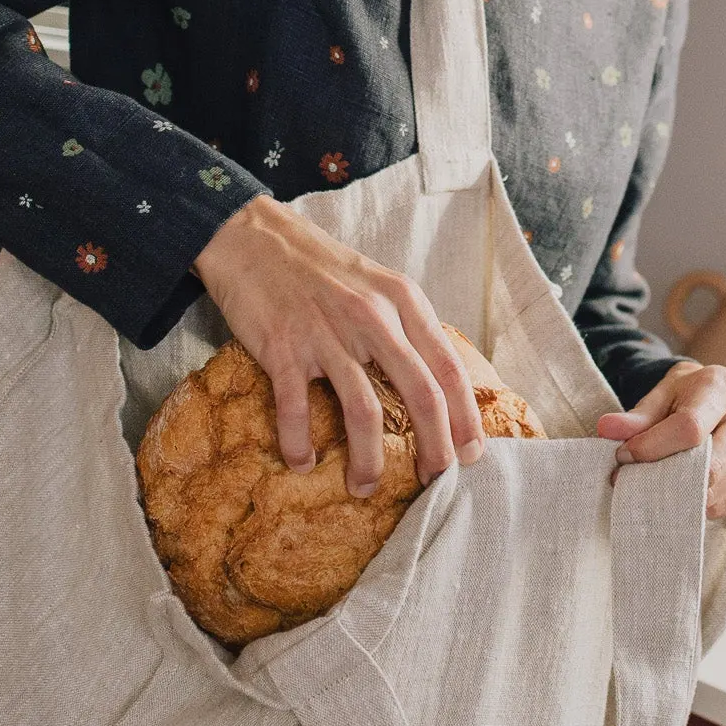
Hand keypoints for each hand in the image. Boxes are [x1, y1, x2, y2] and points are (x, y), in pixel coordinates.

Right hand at [192, 195, 484, 496]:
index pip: (447, 368)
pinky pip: (298, 410)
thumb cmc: (320, 267)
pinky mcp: (284, 348)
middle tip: (435, 482)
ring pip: (364, 412)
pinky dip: (301, 445)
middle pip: (420, 395)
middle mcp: (372, 318)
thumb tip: (435, 382)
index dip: (465, 416)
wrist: (253, 237)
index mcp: (402, 301)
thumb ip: (406, 325)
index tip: (472, 453)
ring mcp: (327, 334)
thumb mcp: (377, 283)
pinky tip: (303, 464)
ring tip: (366, 488)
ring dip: (369, 461)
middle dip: (435, 448)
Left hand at [596, 360, 725, 520]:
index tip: (623, 457)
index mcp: (723, 386)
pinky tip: (687, 498)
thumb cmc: (684, 398)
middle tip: (637, 481)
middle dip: (668, 477)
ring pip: (720, 488)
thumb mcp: (659, 396)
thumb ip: (635, 416)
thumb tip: (607, 429)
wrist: (713, 401)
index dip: (652, 448)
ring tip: (658, 488)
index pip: (690, 427)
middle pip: (711, 464)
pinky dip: (706, 508)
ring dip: (683, 496)